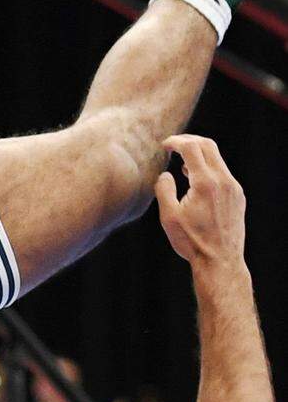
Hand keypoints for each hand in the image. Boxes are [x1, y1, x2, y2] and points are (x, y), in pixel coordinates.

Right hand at [156, 135, 245, 268]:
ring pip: (217, 159)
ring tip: (182, 162)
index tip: (165, 145)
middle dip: (189, 141)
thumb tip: (165, 174)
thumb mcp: (168, 217)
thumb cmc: (191, 241)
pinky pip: (222, 173)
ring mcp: (234, 187)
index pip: (192, 148)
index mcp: (205, 183)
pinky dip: (208, 168)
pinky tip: (195, 180)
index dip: (176, 141)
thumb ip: (164, 190)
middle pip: (208, 146)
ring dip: (199, 154)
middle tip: (174, 144)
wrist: (219, 260)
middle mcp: (223, 181)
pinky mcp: (238, 196)